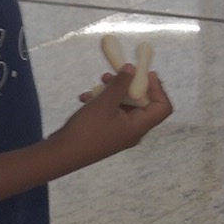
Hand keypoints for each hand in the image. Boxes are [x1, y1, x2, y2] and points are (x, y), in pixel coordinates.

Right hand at [52, 65, 169, 168]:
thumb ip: (120, 84)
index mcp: (139, 127)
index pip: (162, 107)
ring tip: (100, 80)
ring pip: (124, 105)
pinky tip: (85, 97)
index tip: (144, 73)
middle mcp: (132, 130)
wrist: (61, 155)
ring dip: (113, 91)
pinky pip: (110, 112)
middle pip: (142, 103)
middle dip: (130, 85)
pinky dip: (101, 101)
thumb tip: (132, 68)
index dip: (157, 88)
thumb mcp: (104, 103)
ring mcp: (118, 132)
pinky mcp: (105, 132)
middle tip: (116, 73)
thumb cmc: (87, 130)